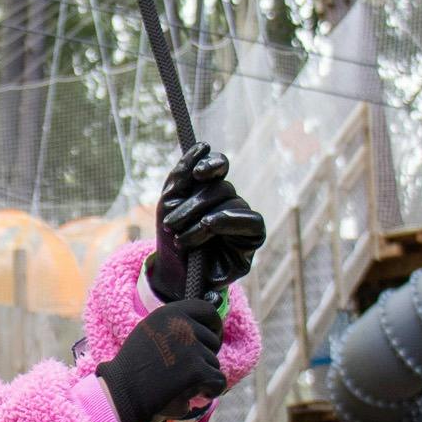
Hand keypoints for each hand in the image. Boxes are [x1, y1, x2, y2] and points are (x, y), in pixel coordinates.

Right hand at [94, 301, 227, 421]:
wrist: (122, 393)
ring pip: (215, 362)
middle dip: (205, 357)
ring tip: (180, 383)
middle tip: (187, 371)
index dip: (214, 326)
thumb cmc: (134, 367)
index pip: (207, 310)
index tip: (212, 339)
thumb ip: (174, 326)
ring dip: (203, 376)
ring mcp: (191, 347)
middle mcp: (182, 325)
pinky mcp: (197, 370)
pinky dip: (211, 391)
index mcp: (170, 312)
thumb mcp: (151, 331)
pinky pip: (218, 381)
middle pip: (213, 340)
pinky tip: (196, 395)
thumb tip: (204, 327)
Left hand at [148, 144, 265, 301]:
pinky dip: (230, 221)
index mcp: (210, 189)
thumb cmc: (172, 237)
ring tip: (183, 239)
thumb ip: (182, 175)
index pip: (219, 166)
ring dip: (203, 220)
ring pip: (232, 204)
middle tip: (171, 225)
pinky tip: (210, 227)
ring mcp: (242, 220)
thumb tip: (203, 146)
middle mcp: (229, 201)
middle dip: (193, 205)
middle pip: (221, 188)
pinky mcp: (251, 240)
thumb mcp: (169, 204)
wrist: (173, 275)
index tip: (197, 173)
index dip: (211, 164)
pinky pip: (252, 222)